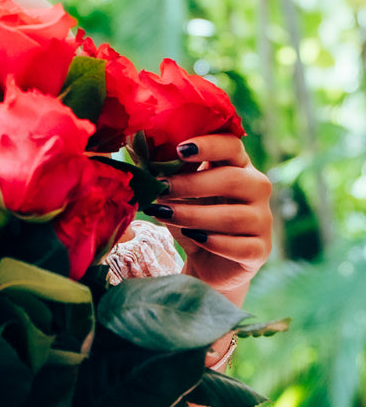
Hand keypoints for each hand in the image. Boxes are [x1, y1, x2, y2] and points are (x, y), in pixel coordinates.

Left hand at [152, 133, 272, 295]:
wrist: (208, 262)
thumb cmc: (192, 218)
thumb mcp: (179, 193)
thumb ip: (171, 173)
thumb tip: (144, 152)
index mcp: (239, 165)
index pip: (232, 145)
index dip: (209, 145)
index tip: (180, 149)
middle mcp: (257, 188)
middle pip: (232, 179)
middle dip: (191, 184)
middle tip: (160, 188)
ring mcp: (263, 220)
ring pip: (233, 216)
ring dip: (193, 215)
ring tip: (163, 214)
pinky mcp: (261, 250)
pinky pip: (239, 246)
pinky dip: (213, 242)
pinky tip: (194, 238)